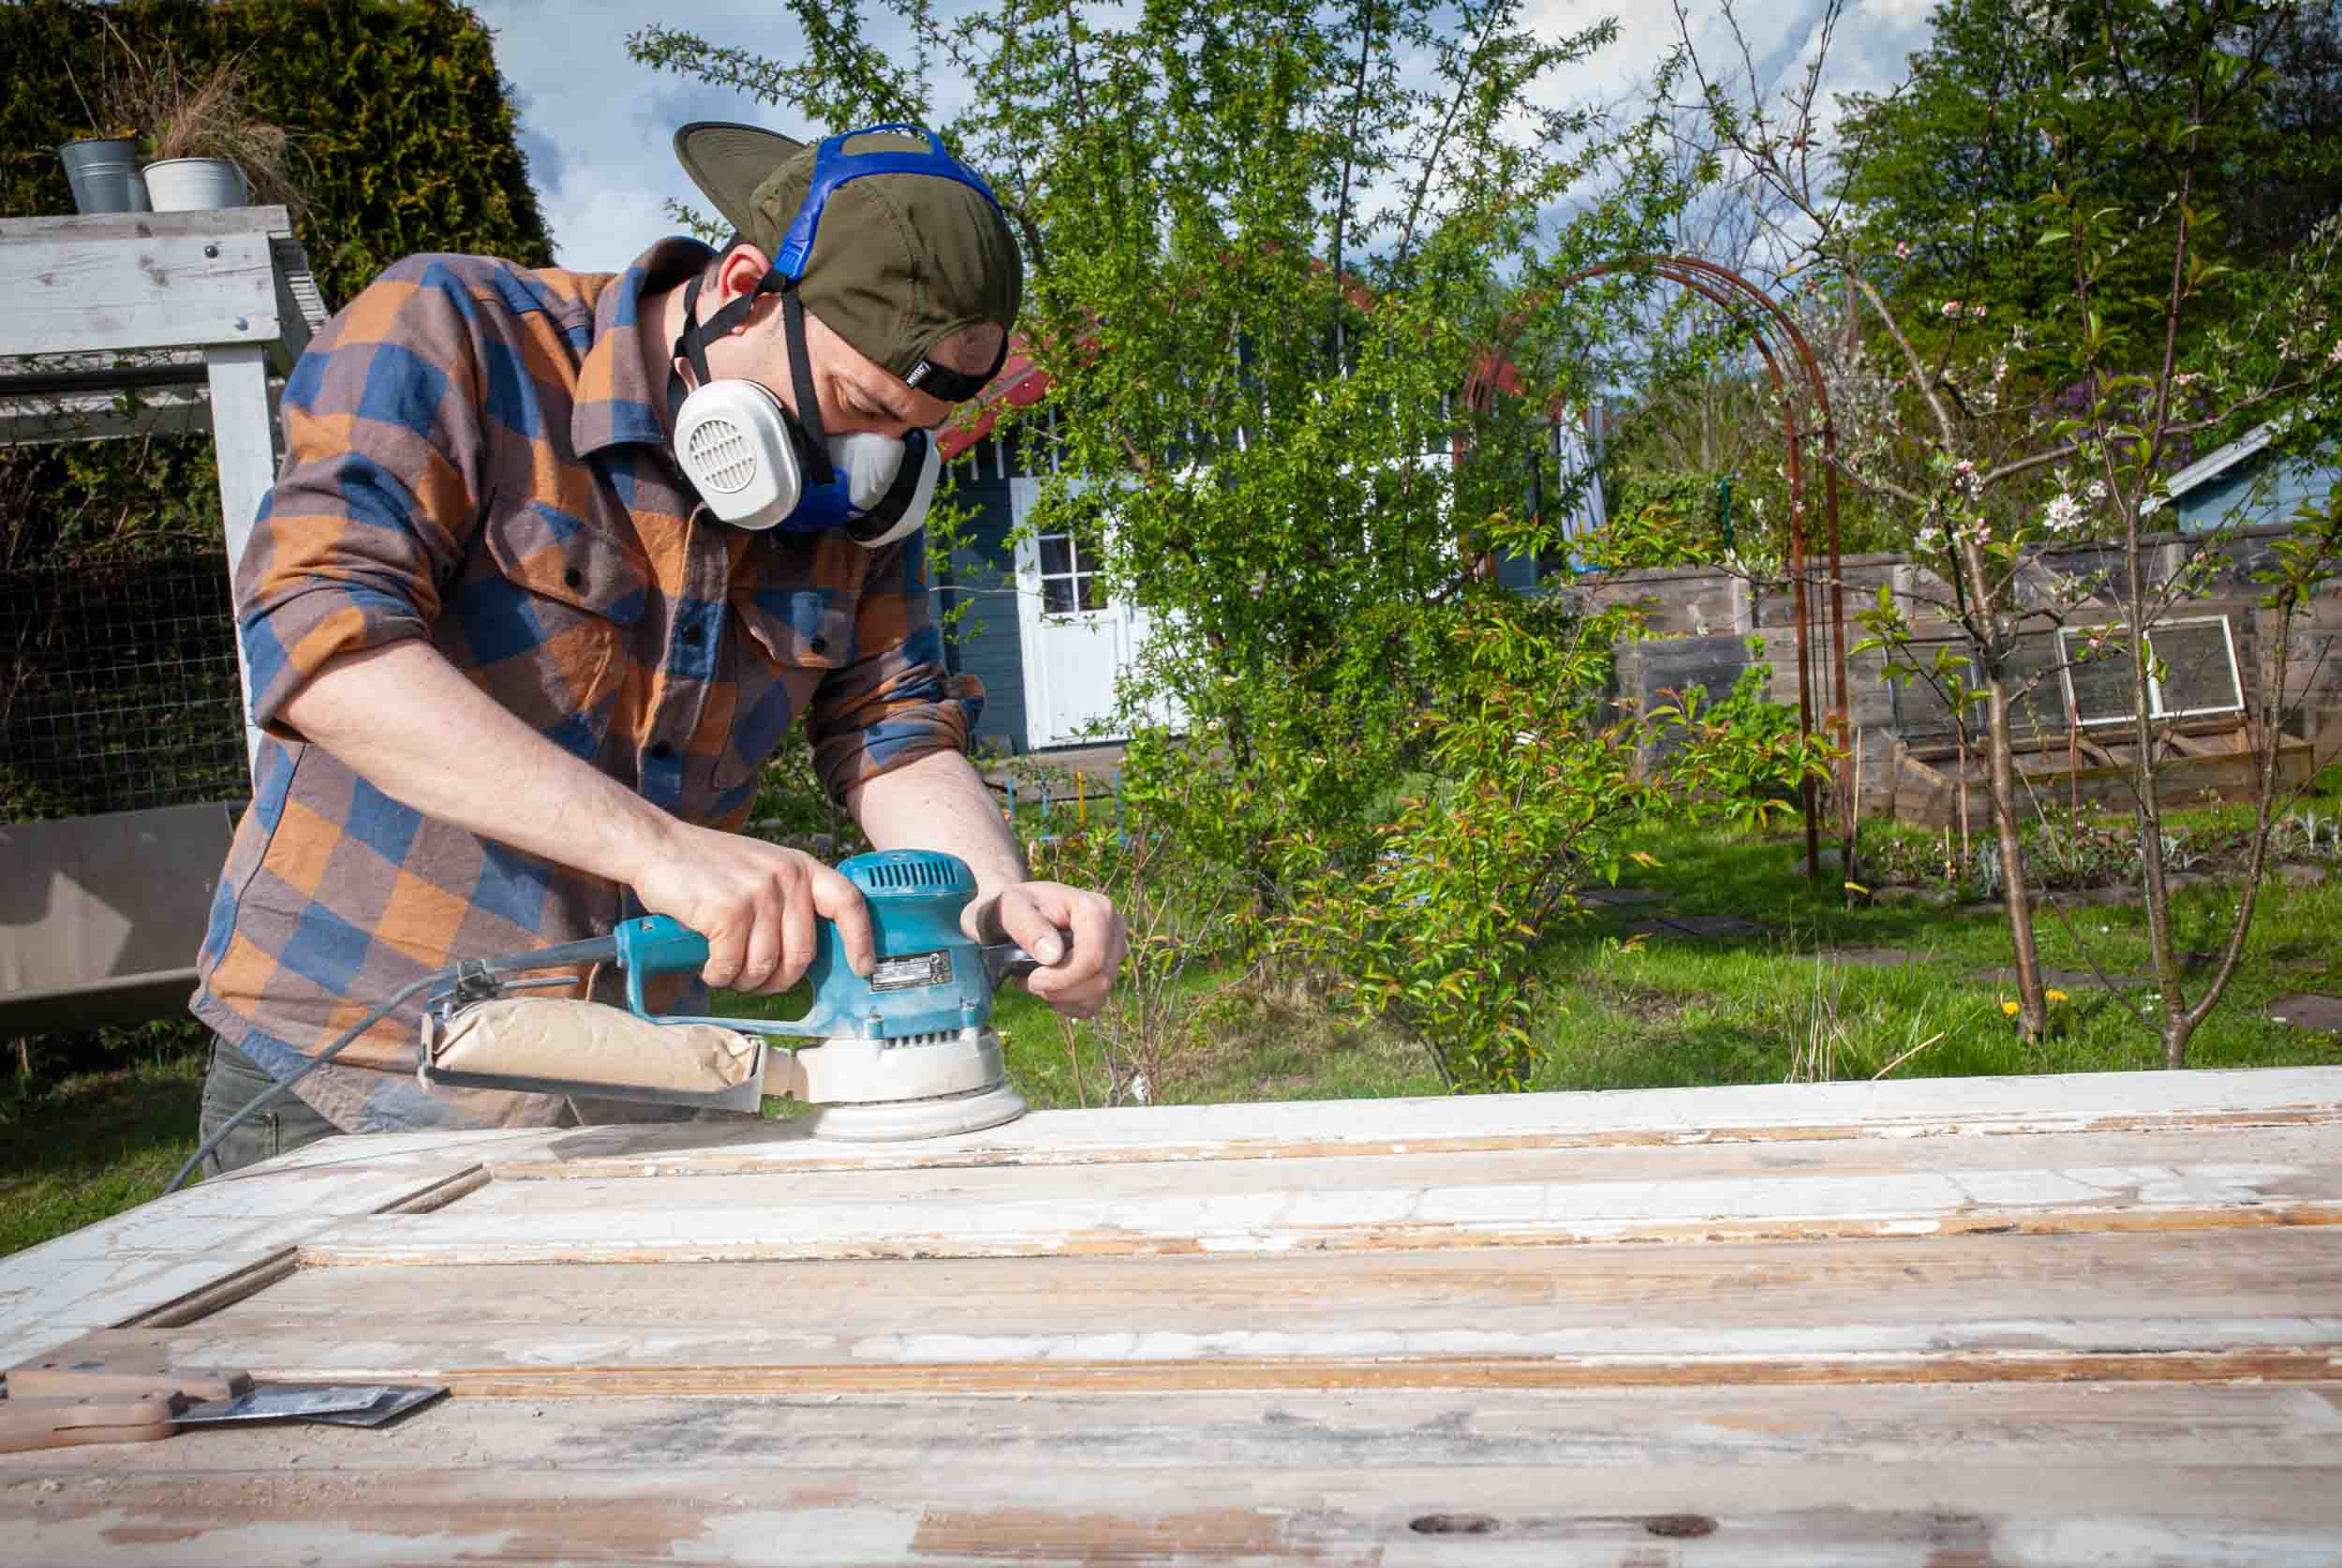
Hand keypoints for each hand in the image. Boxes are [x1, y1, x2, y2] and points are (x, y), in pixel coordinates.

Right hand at [628, 824, 873, 992]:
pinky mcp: (729, 912)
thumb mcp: (761, 869)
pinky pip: (732, 965)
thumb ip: (787, 900)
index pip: (847, 902)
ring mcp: (758, 894)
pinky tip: (709, 967)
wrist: (658, 846)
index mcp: (800, 867)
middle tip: (756, 981)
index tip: (862, 967)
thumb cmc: (707, 866)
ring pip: (766, 965)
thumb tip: (804, 955)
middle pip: (802, 953)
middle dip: (779, 979)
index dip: (860, 939)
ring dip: (744, 980)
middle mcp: (785, 878)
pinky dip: (719, 975)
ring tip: (726, 971)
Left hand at [969, 881, 1127, 1017]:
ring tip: (1034, 982)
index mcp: (1096, 909)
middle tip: (1030, 982)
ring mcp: (1115, 951)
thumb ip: (1029, 928)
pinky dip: (1067, 1004)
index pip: (1093, 957)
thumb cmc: (1019, 906)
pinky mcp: (1109, 970)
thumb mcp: (1013, 909)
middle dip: (1061, 991)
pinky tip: (1049, 989)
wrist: (1025, 910)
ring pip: (1098, 994)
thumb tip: (1053, 956)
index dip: (1063, 978)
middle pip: (1099, 979)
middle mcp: (1114, 929)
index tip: (1033, 979)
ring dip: (1061, 998)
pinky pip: (1094, 1003)